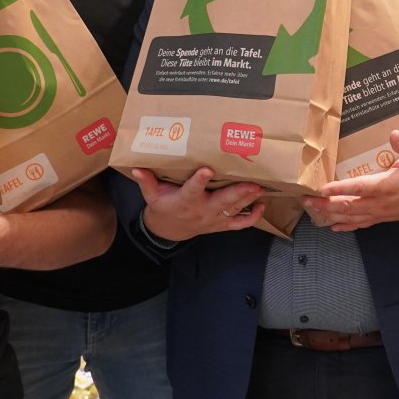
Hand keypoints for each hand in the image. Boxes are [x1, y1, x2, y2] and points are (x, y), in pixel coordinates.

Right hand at [133, 168, 265, 242]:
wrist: (169, 230)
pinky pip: (240, 224)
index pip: (193, 190)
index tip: (207, 169)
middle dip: (239, 192)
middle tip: (253, 183)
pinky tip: (262, 205)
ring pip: (234, 210)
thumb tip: (137, 168)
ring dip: (250, 199)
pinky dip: (253, 217)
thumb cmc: (163, 207)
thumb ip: (147, 181)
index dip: (199, 180)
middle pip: (223, 202)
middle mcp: (203, 210)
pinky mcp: (222, 224)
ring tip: (262, 187)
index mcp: (185, 201)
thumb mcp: (151, 196)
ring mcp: (214, 219)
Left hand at [305, 131, 398, 231]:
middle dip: (326, 203)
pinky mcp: (381, 218)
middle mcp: (380, 202)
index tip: (323, 188)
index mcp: (387, 186)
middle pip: (348, 206)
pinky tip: (332, 226)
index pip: (359, 188)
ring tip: (312, 210)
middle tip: (306, 199)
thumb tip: (393, 134)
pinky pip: (360, 224)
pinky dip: (345, 226)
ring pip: (351, 217)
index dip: (340, 189)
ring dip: (330, 214)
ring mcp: (380, 213)